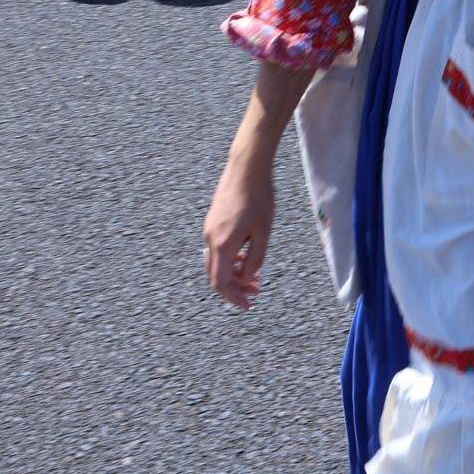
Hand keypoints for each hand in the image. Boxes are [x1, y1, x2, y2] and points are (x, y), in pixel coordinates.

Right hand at [203, 150, 274, 307]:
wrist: (246, 168)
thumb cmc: (259, 198)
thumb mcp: (263, 231)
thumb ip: (255, 258)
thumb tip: (247, 277)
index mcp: (222, 244)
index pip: (221, 282)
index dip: (233, 297)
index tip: (248, 305)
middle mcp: (210, 238)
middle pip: (216, 274)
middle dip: (235, 287)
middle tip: (256, 292)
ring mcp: (209, 229)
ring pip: (217, 261)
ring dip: (234, 272)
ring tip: (256, 277)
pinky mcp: (213, 221)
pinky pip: (218, 248)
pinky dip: (231, 258)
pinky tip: (247, 256)